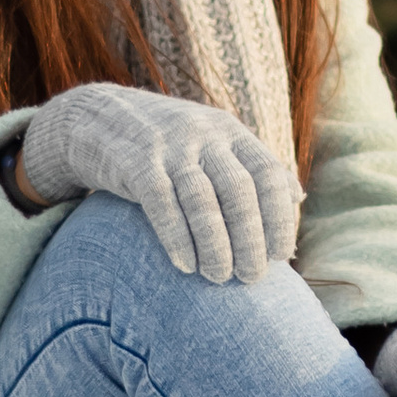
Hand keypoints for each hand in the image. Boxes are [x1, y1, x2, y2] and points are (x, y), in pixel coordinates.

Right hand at [17, 82, 302, 283]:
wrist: (98, 118)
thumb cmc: (168, 144)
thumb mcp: (213, 143)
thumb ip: (253, 168)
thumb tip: (298, 199)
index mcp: (230, 132)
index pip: (267, 174)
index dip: (279, 217)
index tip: (282, 255)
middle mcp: (204, 135)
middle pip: (239, 191)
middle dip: (250, 239)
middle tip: (252, 278)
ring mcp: (168, 146)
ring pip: (202, 200)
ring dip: (215, 245)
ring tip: (219, 277)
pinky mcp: (135, 162)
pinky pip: (161, 203)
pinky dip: (177, 237)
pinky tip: (185, 265)